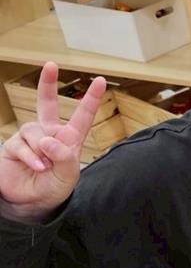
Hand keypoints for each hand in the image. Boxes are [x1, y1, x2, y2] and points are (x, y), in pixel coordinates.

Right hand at [0, 62, 105, 223]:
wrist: (31, 203)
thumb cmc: (54, 187)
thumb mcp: (68, 175)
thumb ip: (64, 156)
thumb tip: (48, 139)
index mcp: (70, 138)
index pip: (82, 116)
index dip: (91, 98)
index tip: (101, 80)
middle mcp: (49, 133)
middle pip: (46, 103)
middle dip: (48, 83)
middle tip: (51, 64)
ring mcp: (30, 138)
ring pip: (36, 132)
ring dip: (42, 150)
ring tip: (44, 166)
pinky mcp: (12, 145)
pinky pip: (22, 145)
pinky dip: (30, 157)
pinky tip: (36, 167)